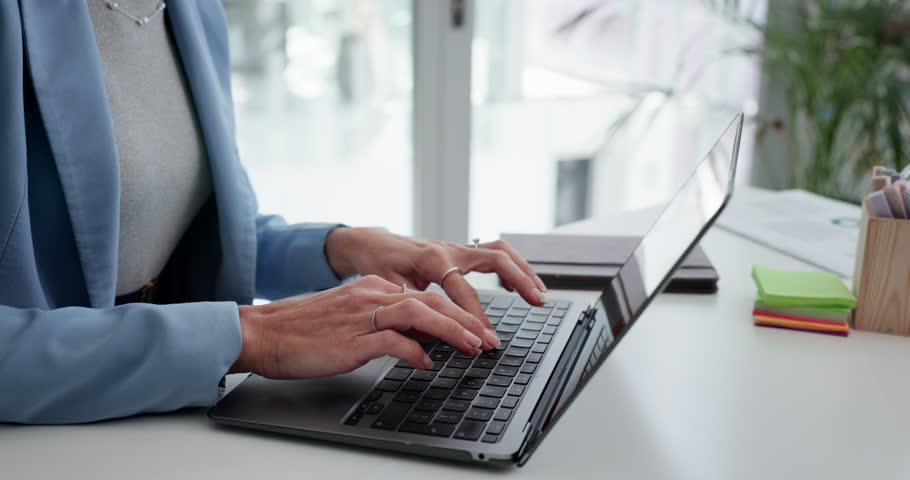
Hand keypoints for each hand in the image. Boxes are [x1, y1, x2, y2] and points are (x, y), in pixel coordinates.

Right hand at [229, 275, 500, 378]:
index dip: (457, 312)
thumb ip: (388, 325)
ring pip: (419, 313)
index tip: (478, 328)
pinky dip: (414, 351)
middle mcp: (371, 294)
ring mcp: (362, 313)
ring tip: (473, 346)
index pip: (425, 295)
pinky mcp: (351, 337)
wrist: (265, 333)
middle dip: (466, 319)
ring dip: (451, 331)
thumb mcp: (353, 320)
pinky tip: (427, 363)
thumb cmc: (305, 331)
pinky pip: (391, 341)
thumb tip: (423, 342)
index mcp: (373, 287)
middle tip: (489, 338)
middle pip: (431, 301)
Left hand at [325, 227, 547, 325]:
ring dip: (523, 270)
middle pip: (496, 259)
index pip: (464, 290)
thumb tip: (429, 336)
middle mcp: (449, 249)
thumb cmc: (378, 264)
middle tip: (537, 302)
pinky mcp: (460, 251)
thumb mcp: (388, 288)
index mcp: (432, 258)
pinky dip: (512, 267)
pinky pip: (494, 253)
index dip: (477, 317)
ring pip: (501, 251)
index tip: (487, 340)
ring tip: (539, 292)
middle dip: (521, 280)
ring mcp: (457, 248)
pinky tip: (519, 286)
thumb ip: (410, 308)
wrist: (372, 243)